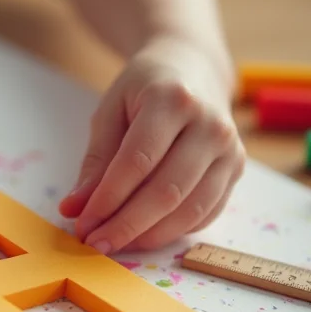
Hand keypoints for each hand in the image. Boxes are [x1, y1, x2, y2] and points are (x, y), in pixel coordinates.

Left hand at [59, 37, 244, 252]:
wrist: (194, 68)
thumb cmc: (144, 90)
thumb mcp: (111, 112)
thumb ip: (95, 162)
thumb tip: (74, 210)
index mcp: (173, 100)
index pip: (137, 162)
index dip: (108, 199)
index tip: (83, 224)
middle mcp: (210, 125)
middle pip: (166, 192)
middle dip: (126, 225)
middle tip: (95, 243)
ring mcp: (230, 149)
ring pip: (189, 210)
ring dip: (148, 236)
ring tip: (115, 244)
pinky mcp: (237, 170)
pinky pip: (205, 214)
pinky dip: (172, 232)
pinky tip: (143, 235)